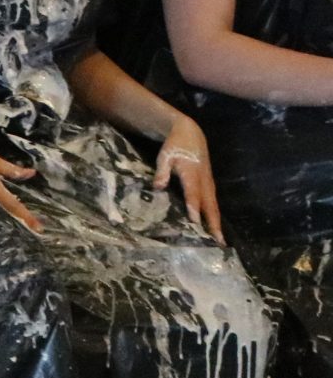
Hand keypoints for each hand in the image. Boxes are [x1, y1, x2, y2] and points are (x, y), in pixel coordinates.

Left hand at [152, 115, 222, 241]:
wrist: (191, 135)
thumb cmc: (175, 147)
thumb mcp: (165, 156)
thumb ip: (162, 172)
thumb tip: (158, 187)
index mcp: (192, 174)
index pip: (193, 194)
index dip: (194, 208)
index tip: (195, 223)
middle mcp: (204, 182)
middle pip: (210, 205)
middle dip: (213, 224)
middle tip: (217, 242)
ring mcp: (209, 183)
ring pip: (214, 206)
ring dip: (217, 223)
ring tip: (219, 240)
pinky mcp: (210, 185)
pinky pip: (213, 203)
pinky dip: (215, 216)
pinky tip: (214, 228)